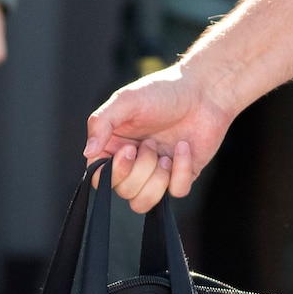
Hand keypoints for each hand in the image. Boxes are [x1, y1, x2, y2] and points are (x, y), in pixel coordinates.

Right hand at [84, 63, 235, 213]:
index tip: (129, 149)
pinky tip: (184, 147)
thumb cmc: (163, 91)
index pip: (100, 178)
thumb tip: (88, 152)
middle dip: (140, 169)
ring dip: (157, 179)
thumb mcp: (126, 100)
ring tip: (166, 154)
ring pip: (144, 202)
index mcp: (114, 146)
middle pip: (123, 191)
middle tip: (151, 142)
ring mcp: (157, 172)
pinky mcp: (181, 176)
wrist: (204, 91)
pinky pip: (176, 192)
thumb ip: (101, 123)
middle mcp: (133, 163)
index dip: (113, 171)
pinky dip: (181, 170)